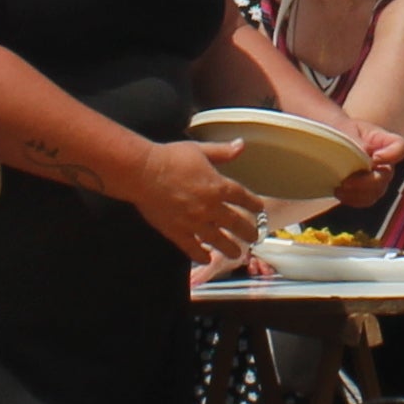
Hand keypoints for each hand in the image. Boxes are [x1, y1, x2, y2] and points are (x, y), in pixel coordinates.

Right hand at [133, 133, 262, 268]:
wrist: (143, 173)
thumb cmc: (169, 158)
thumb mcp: (199, 150)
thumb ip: (222, 151)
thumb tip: (241, 145)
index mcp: (218, 186)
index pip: (243, 197)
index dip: (253, 203)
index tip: (259, 208)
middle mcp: (210, 207)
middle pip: (236, 223)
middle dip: (248, 231)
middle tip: (255, 237)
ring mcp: (195, 222)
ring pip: (218, 241)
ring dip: (230, 248)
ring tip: (237, 255)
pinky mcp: (177, 232)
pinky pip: (193, 249)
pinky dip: (201, 255)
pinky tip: (206, 259)